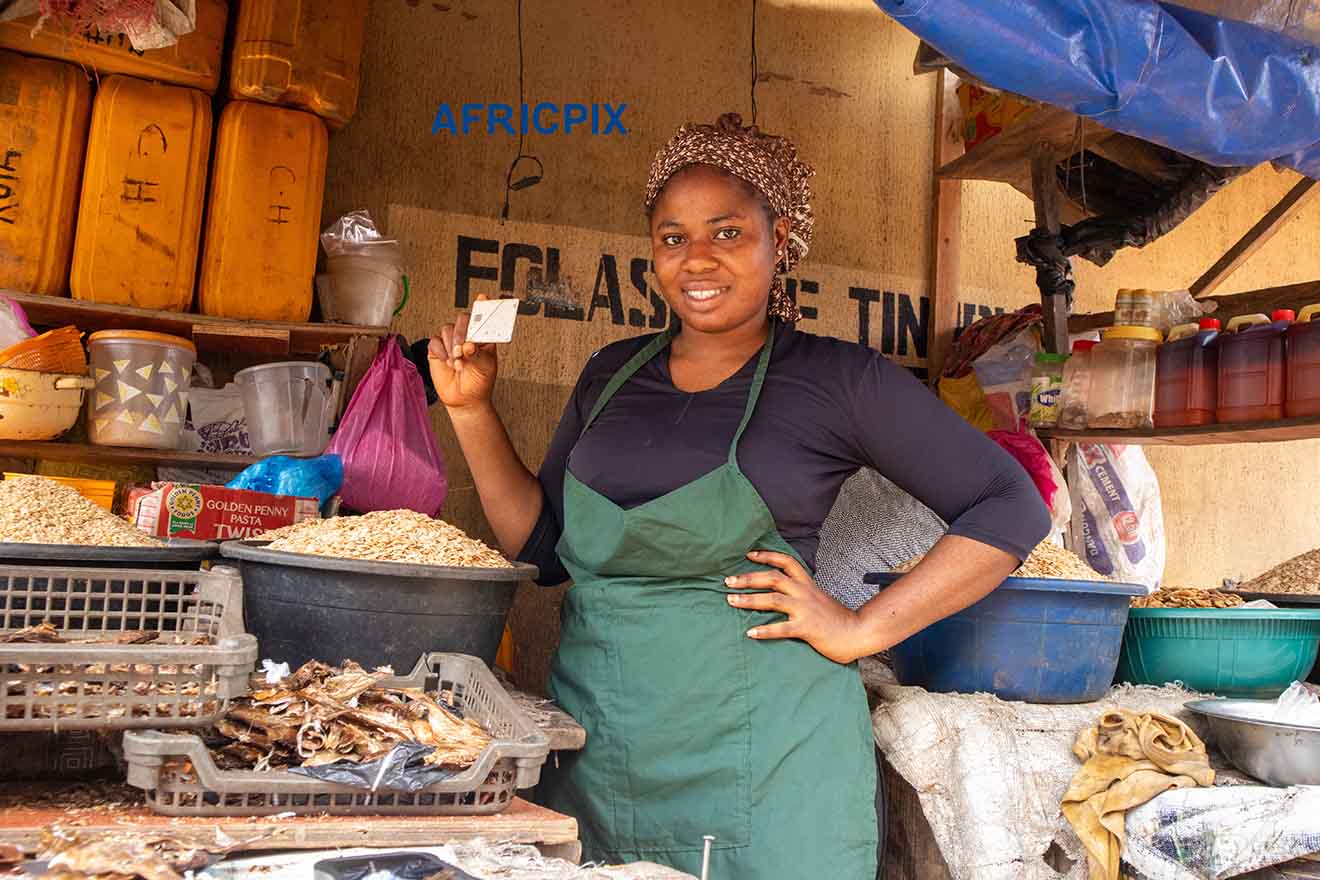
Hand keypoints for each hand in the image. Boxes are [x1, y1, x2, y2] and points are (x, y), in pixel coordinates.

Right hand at [428, 294, 499, 410]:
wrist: (465, 399)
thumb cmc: (479, 382)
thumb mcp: (485, 368)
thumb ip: (477, 355)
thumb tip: (468, 345)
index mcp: (482, 337)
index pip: (483, 317)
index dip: (483, 306)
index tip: (483, 298)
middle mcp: (466, 335)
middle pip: (461, 320)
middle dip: (461, 333)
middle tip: (463, 350)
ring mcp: (451, 341)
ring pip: (446, 329)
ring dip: (451, 347)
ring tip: (457, 363)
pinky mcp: (437, 349)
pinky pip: (435, 341)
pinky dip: (441, 352)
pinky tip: (448, 363)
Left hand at [724, 549, 865, 663]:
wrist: (859, 633)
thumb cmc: (837, 619)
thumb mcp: (819, 599)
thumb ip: (802, 594)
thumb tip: (782, 593)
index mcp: (807, 585)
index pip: (786, 562)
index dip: (766, 556)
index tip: (748, 555)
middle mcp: (805, 593)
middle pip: (773, 578)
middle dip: (748, 578)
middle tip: (728, 581)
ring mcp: (806, 610)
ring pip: (773, 599)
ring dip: (749, 599)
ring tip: (731, 600)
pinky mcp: (807, 628)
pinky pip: (782, 628)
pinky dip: (765, 630)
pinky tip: (750, 633)